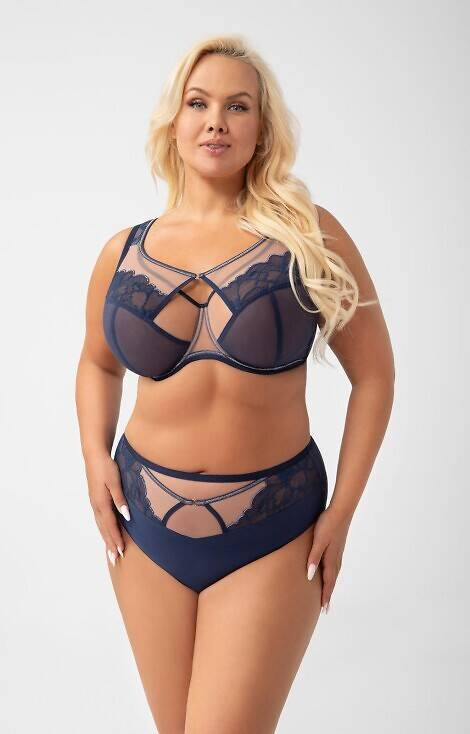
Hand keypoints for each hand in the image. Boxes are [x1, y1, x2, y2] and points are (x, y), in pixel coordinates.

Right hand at [85, 450, 130, 566]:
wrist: (94, 455)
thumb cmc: (106, 466)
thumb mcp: (115, 481)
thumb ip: (120, 499)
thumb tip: (126, 516)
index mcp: (101, 503)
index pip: (110, 525)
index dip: (116, 539)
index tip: (121, 552)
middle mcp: (96, 506)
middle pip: (104, 529)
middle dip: (110, 545)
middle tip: (115, 560)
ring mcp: (94, 503)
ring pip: (101, 526)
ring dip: (106, 539)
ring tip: (111, 552)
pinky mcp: (95, 499)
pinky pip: (100, 519)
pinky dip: (104, 530)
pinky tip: (106, 533)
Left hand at [306, 505, 351, 612]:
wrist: (341, 511)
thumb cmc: (327, 525)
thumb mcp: (318, 541)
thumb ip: (314, 557)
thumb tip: (310, 576)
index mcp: (330, 559)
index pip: (328, 582)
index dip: (325, 595)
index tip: (323, 608)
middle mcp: (336, 558)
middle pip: (332, 581)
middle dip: (328, 594)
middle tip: (325, 608)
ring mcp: (338, 552)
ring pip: (334, 574)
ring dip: (330, 585)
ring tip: (327, 593)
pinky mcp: (337, 547)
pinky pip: (334, 566)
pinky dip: (332, 575)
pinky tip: (330, 572)